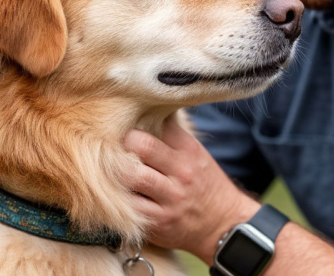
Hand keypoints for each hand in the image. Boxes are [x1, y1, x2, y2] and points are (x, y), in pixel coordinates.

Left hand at [122, 114, 259, 261]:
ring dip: (116, 170)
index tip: (124, 121)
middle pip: (143, 146)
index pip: (160, 123)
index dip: (139, 120)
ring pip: (132, 177)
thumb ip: (170, 135)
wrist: (223, 223)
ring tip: (109, 168)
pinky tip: (116, 192)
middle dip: (123, 141)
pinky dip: (118, 198)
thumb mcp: (195, 154)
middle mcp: (181, 172)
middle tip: (111, 143)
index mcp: (189, 150)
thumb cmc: (203, 182)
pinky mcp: (159, 221)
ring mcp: (170, 198)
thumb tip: (144, 109)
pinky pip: (130, 206)